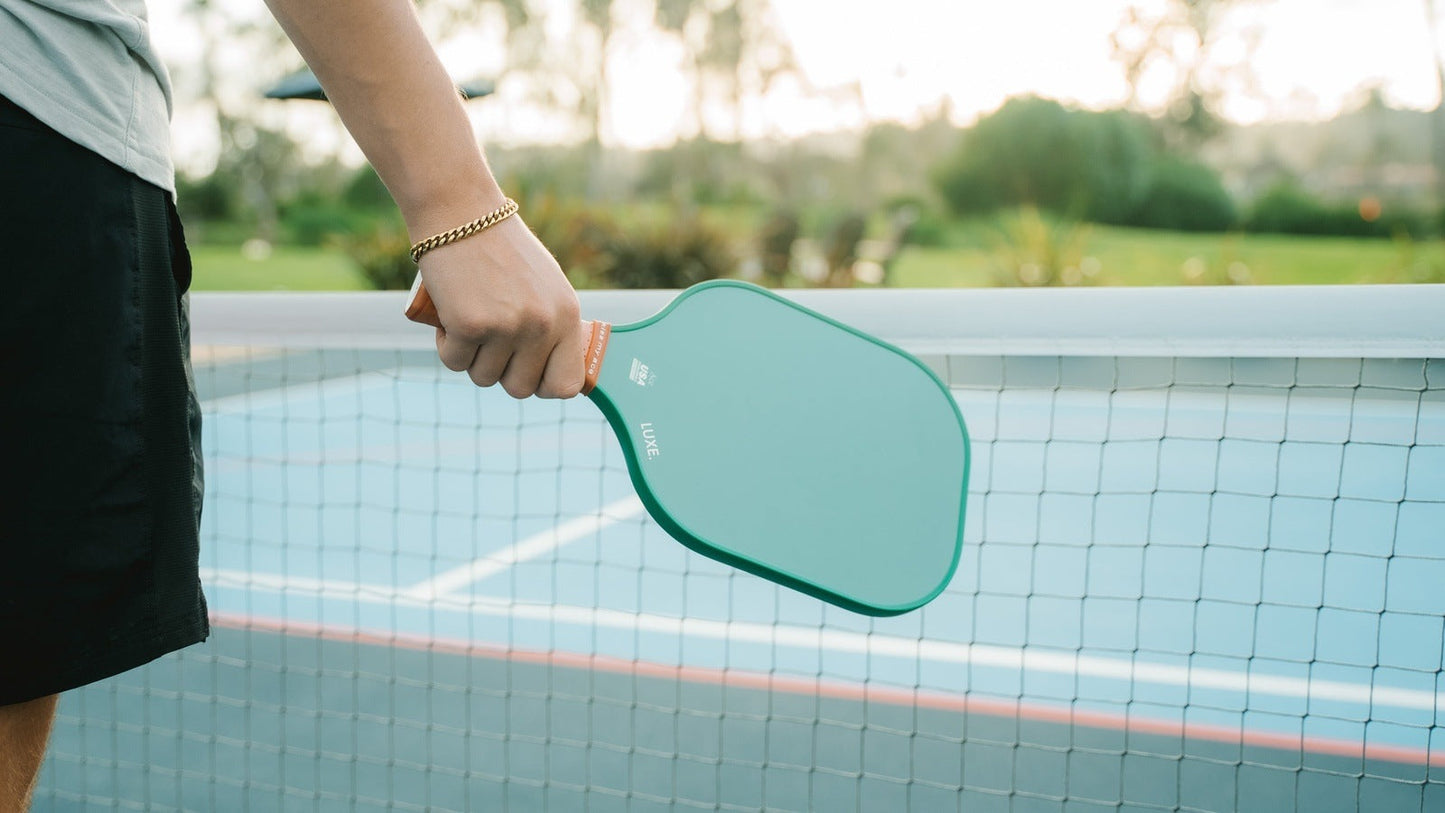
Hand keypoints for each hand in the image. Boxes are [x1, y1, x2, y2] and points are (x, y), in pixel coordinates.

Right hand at [417, 215, 584, 398]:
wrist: (460, 214)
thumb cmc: (501, 249)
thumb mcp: (544, 286)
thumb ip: (552, 326)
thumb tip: (551, 372)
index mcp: (567, 315)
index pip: (567, 384)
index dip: (544, 387)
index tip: (527, 373)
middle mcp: (542, 325)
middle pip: (520, 388)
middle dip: (500, 372)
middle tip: (489, 342)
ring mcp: (508, 327)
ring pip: (483, 377)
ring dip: (471, 357)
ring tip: (470, 321)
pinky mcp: (470, 325)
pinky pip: (454, 362)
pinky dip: (447, 345)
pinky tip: (450, 315)